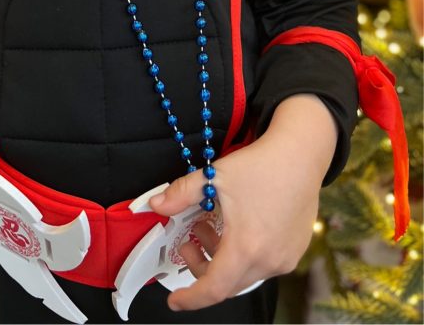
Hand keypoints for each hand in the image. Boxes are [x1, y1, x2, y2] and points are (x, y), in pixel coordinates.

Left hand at [149, 95, 336, 310]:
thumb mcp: (213, 176)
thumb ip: (180, 194)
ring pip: (244, 274)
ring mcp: (285, 258)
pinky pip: (263, 265)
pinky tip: (236, 227)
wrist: (300, 155)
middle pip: (227, 283)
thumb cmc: (260, 165)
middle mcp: (268, 260)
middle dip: (201, 268)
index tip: (175, 300)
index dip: (191, 298)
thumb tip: (155, 205)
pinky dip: (243, 255)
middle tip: (188, 242)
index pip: (214, 289)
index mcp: (245, 247)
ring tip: (209, 226)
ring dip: (222, 259)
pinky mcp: (294, 251)